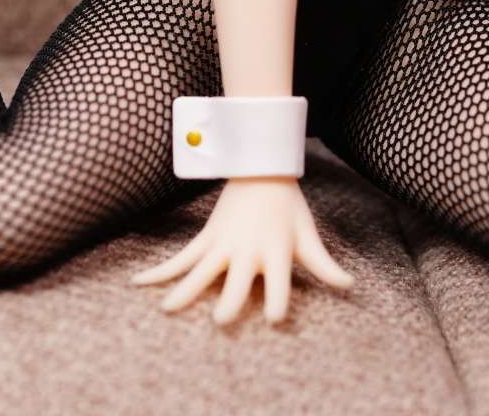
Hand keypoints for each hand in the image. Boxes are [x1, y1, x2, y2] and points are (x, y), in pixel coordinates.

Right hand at [131, 175, 353, 324]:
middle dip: (229, 301)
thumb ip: (324, 265)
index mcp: (275, 252)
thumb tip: (350, 285)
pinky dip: (159, 271)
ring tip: (166, 310)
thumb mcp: (308, 235)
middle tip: (220, 321)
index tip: (275, 319)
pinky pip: (180, 258)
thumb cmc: (288, 207)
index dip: (278, 303)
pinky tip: (138, 283)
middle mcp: (247, 250)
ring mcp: (223, 243)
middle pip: (236, 282)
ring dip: (183, 290)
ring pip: (199, 271)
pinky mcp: (206, 238)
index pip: (280, 285)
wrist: (261, 167)